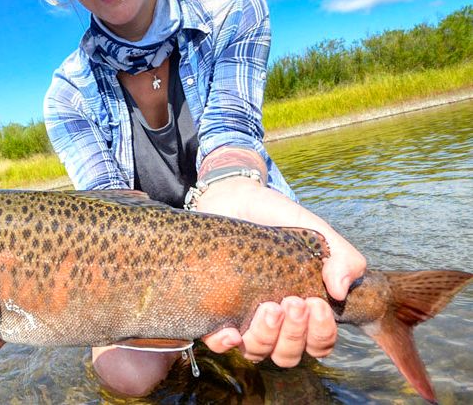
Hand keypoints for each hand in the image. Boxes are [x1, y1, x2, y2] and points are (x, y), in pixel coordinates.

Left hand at [196, 177, 365, 366]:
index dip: (321, 333)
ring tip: (268, 307)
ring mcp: (242, 317)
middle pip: (288, 354)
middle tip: (291, 301)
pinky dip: (225, 344)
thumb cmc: (279, 218)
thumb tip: (340, 292)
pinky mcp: (212, 310)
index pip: (318, 343)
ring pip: (257, 352)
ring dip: (266, 337)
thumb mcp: (316, 232)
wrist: (235, 199)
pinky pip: (216, 343)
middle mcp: (273, 321)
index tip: (316, 303)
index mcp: (301, 309)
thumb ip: (341, 257)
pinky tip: (231, 332)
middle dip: (295, 333)